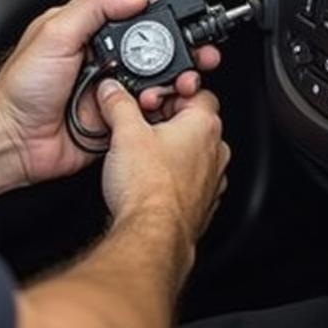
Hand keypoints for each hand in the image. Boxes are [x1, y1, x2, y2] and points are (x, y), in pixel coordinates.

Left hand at [0, 0, 219, 184]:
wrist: (12, 139)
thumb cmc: (21, 89)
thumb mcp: (54, 32)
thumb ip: (93, 6)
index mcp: (91, 33)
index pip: (136, 17)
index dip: (163, 19)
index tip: (185, 23)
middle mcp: (105, 61)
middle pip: (155, 51)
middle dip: (181, 54)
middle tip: (201, 57)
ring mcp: (113, 92)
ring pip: (157, 83)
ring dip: (173, 84)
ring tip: (182, 85)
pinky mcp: (117, 121)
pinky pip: (147, 115)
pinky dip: (159, 113)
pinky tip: (162, 109)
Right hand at [96, 80, 229, 245]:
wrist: (151, 235)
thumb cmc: (148, 188)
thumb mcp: (125, 133)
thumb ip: (118, 104)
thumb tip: (112, 91)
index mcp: (204, 125)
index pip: (195, 91)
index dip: (170, 91)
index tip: (149, 98)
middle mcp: (215, 151)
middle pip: (193, 121)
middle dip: (166, 120)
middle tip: (140, 123)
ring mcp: (212, 180)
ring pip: (193, 152)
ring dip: (171, 149)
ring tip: (142, 153)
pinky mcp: (203, 204)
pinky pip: (190, 179)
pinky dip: (174, 176)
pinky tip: (150, 179)